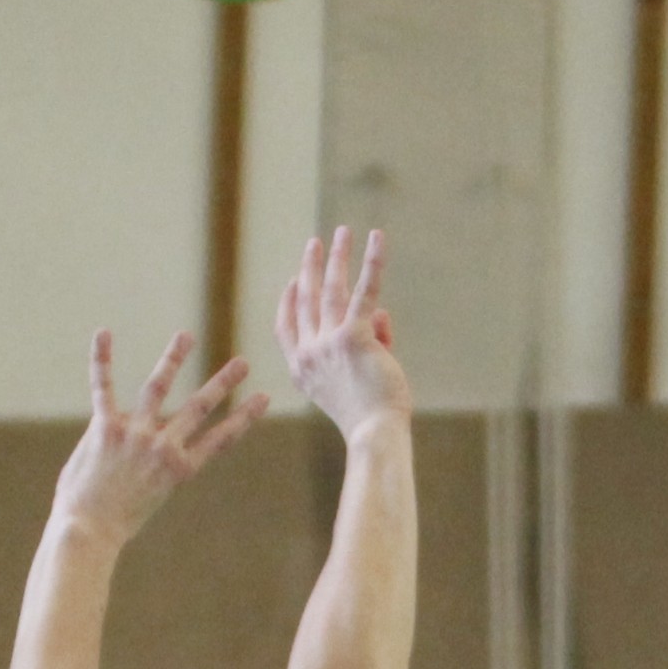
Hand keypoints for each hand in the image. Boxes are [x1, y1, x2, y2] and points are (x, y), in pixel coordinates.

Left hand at [53, 330, 264, 545]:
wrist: (90, 532)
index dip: (244, 417)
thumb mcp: (148, 491)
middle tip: (243, 362)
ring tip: (187, 336)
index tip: (263, 398)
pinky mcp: (106, 428)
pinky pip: (104, 387)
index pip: (220, 438)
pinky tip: (103, 333)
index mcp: (180, 469)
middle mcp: (163, 448)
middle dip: (223, 383)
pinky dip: (102, 360)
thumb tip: (141, 422)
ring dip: (174, 359)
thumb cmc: (117, 520)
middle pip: (198, 408)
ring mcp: (135, 435)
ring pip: (158, 388)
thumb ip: (149, 455)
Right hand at [277, 227, 411, 434]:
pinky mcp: (354, 337)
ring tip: (341, 233)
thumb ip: (369, 344)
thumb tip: (381, 313)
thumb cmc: (372, 417)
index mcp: (302, 370)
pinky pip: (366, 291)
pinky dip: (373, 262)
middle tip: (315, 243)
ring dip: (336, 257)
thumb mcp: (358, 380)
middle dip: (310, 267)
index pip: (286, 328)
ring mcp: (328, 344)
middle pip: (306, 300)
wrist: (375, 435)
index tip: (293, 280)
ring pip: (331, 289)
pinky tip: (378, 238)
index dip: (288, 301)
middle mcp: (309, 354)